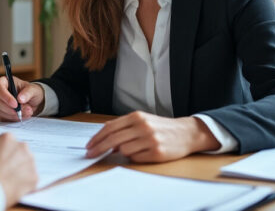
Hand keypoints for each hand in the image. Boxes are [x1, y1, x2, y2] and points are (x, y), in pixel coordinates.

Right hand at [0, 77, 43, 120]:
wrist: (32, 102)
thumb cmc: (31, 92)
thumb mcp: (33, 90)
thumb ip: (28, 93)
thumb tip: (20, 99)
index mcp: (4, 82)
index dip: (5, 96)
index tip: (15, 104)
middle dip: (9, 108)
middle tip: (22, 111)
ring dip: (14, 115)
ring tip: (27, 112)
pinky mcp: (0, 113)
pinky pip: (3, 118)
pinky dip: (13, 119)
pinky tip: (22, 116)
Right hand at [0, 133, 36, 205]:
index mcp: (7, 138)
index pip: (10, 144)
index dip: (4, 154)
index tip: (1, 162)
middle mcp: (21, 147)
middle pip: (21, 154)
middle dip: (15, 162)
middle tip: (5, 173)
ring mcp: (29, 162)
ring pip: (27, 167)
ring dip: (21, 174)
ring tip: (8, 183)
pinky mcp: (34, 177)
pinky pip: (30, 181)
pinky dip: (24, 187)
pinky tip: (13, 190)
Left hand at [85, 112, 219, 162]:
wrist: (186, 133)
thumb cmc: (161, 127)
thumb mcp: (142, 120)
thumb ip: (123, 126)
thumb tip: (105, 134)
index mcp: (137, 116)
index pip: (110, 128)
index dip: (97, 138)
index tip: (89, 146)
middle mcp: (143, 126)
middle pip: (113, 139)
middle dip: (99, 148)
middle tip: (90, 155)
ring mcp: (150, 139)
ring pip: (123, 150)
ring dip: (123, 152)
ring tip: (134, 148)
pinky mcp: (156, 152)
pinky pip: (136, 158)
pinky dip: (135, 157)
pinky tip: (143, 153)